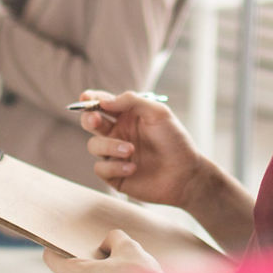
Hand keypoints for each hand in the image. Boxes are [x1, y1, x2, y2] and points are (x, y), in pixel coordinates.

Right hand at [79, 90, 205, 206]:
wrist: (185, 174)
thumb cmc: (175, 140)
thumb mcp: (158, 113)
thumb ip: (132, 101)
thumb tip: (104, 101)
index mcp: (126, 116)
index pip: (102, 103)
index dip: (91, 99)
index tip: (86, 98)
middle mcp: (118, 133)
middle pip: (90, 122)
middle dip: (89, 118)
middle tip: (96, 119)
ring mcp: (115, 154)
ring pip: (94, 145)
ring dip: (109, 146)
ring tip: (131, 150)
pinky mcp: (114, 175)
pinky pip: (101, 168)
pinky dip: (114, 166)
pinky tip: (133, 168)